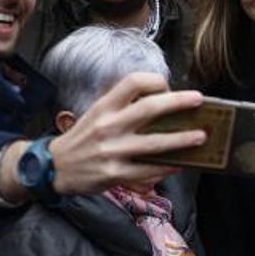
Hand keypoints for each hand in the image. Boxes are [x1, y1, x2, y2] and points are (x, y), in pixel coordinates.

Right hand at [45, 73, 205, 193]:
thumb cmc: (81, 138)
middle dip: (179, 103)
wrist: (54, 167)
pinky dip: (166, 167)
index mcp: (104, 107)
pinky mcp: (113, 174)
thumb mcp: (95, 113)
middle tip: (198, 101)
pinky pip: (147, 170)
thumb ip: (121, 106)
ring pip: (154, 143)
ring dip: (181, 139)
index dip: (155, 81)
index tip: (170, 87)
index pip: (133, 82)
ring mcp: (111, 151)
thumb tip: (159, 101)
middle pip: (149, 108)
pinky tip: (180, 164)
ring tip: (200, 136)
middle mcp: (108, 126)